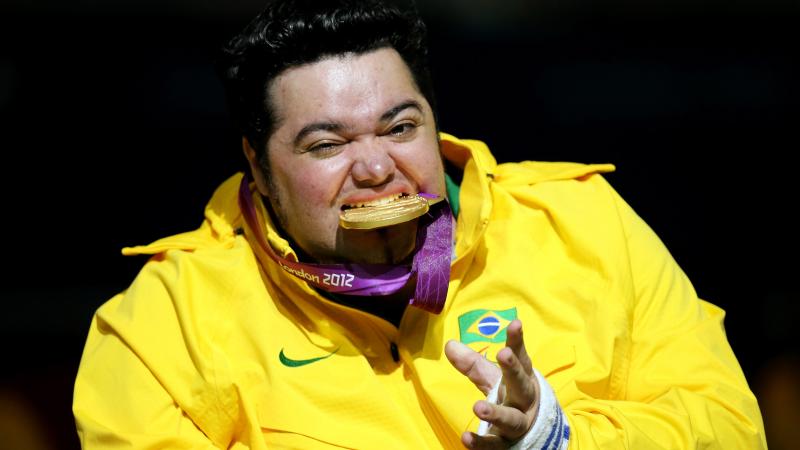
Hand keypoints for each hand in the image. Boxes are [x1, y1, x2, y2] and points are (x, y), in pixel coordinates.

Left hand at [445, 319, 539, 448]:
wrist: (535, 434)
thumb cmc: (512, 399)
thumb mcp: (494, 379)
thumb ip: (473, 364)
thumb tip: (449, 344)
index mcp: (523, 380)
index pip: (522, 358)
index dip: (517, 341)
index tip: (515, 323)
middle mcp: (524, 401)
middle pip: (521, 385)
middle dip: (513, 370)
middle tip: (503, 353)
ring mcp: (518, 424)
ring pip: (511, 419)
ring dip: (496, 413)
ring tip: (478, 408)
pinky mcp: (508, 444)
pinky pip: (495, 445)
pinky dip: (481, 443)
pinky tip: (466, 437)